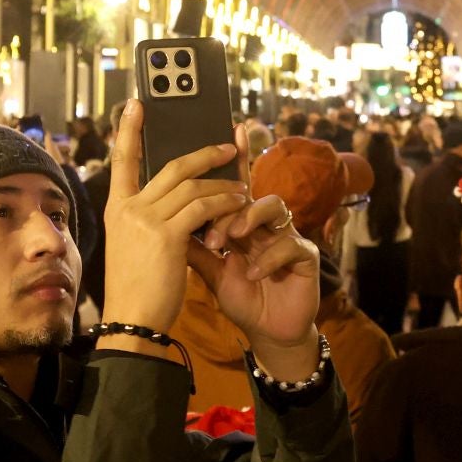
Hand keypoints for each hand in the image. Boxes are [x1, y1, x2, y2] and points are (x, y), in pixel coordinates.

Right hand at [101, 101, 249, 340]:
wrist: (133, 321)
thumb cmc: (137, 289)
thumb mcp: (133, 246)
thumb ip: (149, 218)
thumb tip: (177, 200)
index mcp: (117, 209)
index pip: (122, 160)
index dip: (129, 131)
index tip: (136, 104)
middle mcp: (129, 208)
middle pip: (172, 167)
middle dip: (203, 154)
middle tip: (226, 147)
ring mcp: (146, 219)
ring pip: (193, 186)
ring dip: (223, 184)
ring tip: (243, 186)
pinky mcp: (167, 235)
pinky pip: (203, 208)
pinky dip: (225, 203)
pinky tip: (239, 204)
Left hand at [193, 125, 320, 378]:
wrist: (268, 333)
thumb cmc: (242, 297)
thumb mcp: (209, 270)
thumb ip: (189, 244)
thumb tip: (157, 218)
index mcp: (241, 221)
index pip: (233, 184)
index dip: (235, 155)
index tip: (230, 129)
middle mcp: (264, 222)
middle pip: (248, 191)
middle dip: (226, 201)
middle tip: (210, 230)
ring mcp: (287, 235)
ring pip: (271, 206)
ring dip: (247, 221)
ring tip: (230, 241)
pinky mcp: (305, 256)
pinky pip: (288, 244)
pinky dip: (267, 259)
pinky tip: (252, 273)